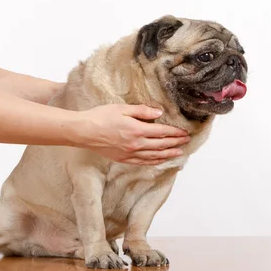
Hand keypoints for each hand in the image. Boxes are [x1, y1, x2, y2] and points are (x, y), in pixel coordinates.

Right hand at [70, 104, 189, 165]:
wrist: (84, 131)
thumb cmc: (101, 117)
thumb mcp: (122, 108)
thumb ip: (142, 111)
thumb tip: (159, 113)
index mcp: (137, 130)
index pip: (162, 132)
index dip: (175, 133)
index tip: (185, 132)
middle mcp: (136, 144)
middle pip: (161, 145)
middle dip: (175, 143)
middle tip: (186, 141)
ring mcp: (130, 153)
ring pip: (154, 156)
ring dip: (168, 154)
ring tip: (179, 153)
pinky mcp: (123, 159)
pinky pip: (143, 162)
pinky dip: (154, 161)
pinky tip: (160, 160)